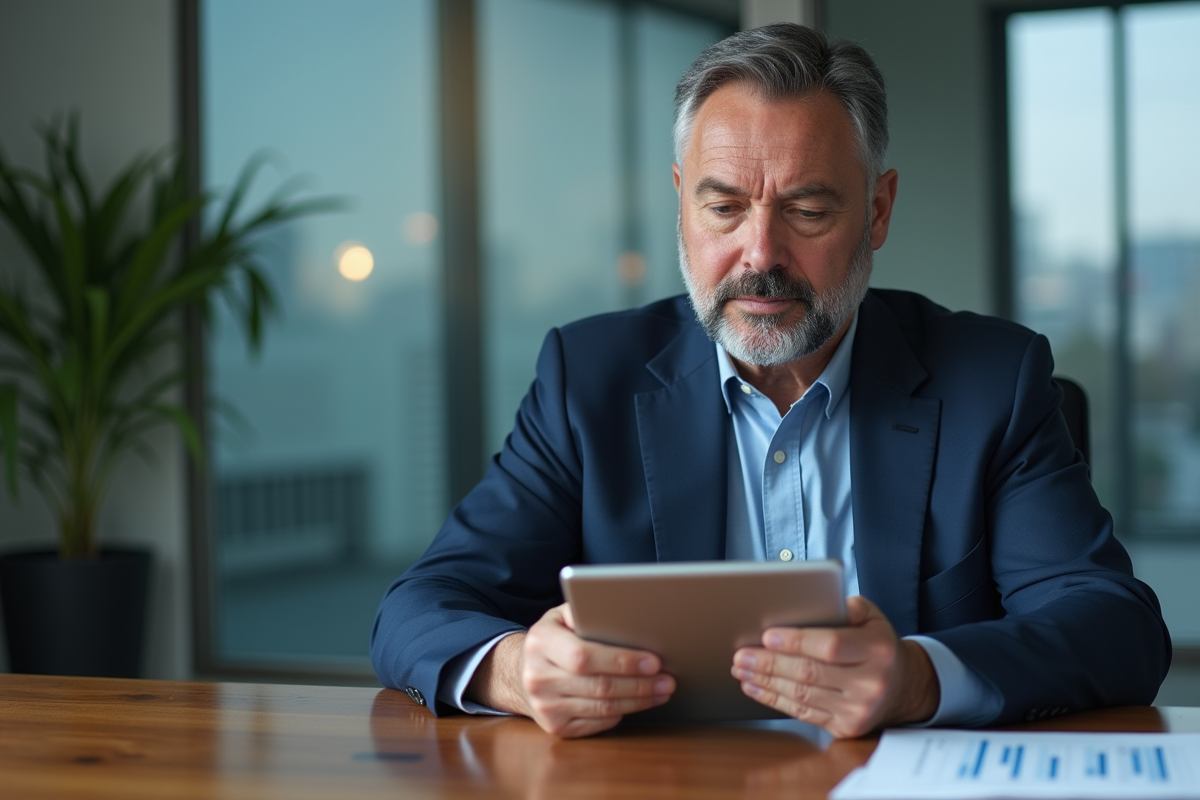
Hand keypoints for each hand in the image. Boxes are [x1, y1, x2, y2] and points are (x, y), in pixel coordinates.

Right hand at [466, 603, 674, 737]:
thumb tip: (628, 617)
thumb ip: (587, 612)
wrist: (520, 672)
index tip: (654, 661)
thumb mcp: (560, 616)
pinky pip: (598, 723)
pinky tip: (638, 703)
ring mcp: (545, 706)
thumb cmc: (553, 639)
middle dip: (640, 684)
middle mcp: (537, 677)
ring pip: (603, 708)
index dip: (622, 661)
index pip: (585, 656)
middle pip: (599, 686)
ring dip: (638, 701)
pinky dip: (622, 713)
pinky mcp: (555, 727)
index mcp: (540, 643)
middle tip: (667, 680)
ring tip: (661, 691)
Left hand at [731, 595, 938, 737]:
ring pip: (801, 695)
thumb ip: (844, 607)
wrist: (904, 687)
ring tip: (742, 669)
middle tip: (742, 654)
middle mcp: (870, 683)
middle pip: (809, 673)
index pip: (831, 646)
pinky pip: (802, 713)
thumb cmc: (878, 646)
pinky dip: (774, 699)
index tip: (767, 635)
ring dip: (765, 682)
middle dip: (769, 663)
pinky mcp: (845, 727)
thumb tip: (810, 602)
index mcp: (877, 650)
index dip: (796, 641)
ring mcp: (857, 710)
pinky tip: (756, 688)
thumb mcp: (872, 617)